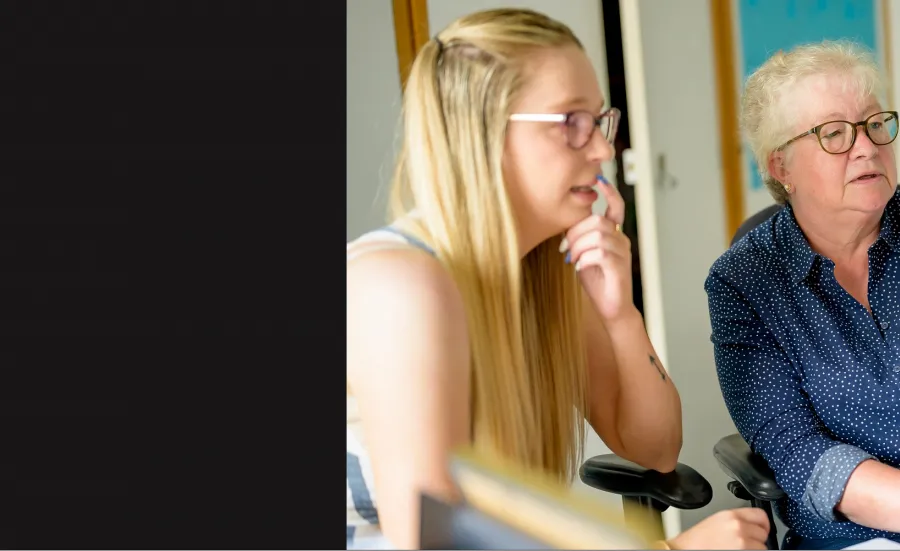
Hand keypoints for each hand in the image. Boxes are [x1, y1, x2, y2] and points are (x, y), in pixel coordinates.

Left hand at [561, 177, 632, 320]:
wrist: (610, 307)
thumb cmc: (596, 280)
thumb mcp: (583, 254)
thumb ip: (580, 238)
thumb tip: (566, 227)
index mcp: (613, 234)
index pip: (616, 207)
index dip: (610, 192)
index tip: (599, 180)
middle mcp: (621, 239)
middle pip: (598, 221)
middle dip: (576, 233)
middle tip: (565, 250)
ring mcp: (623, 253)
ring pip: (598, 236)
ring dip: (578, 247)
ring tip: (572, 260)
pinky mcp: (620, 267)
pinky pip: (600, 253)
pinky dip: (584, 259)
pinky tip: (579, 268)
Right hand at [667, 508, 769, 549]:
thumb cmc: (695, 542)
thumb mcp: (715, 522)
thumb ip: (735, 521)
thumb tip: (752, 527)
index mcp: (731, 515)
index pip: (760, 515)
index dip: (763, 524)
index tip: (762, 530)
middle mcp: (739, 527)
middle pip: (763, 533)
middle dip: (756, 540)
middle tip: (744, 544)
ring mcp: (742, 543)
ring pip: (762, 547)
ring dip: (754, 550)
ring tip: (738, 550)